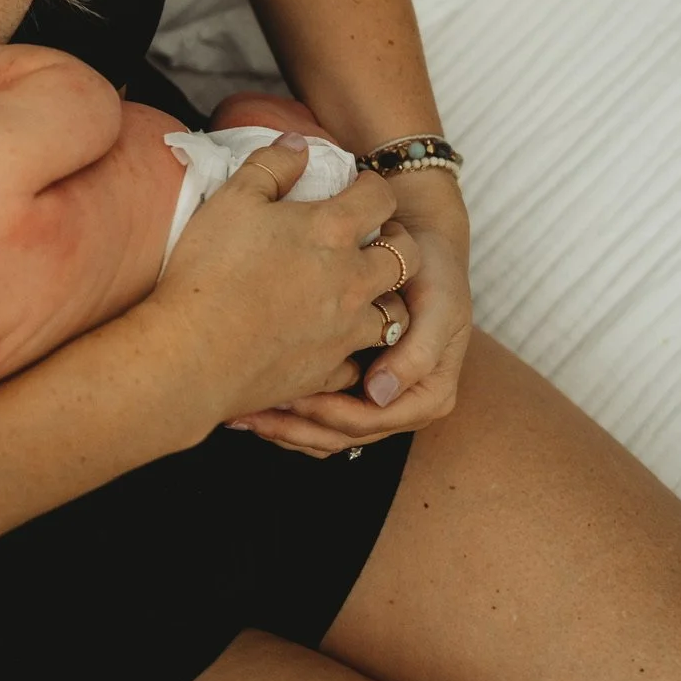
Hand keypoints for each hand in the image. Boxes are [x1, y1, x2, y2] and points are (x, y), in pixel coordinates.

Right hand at [142, 134, 408, 432]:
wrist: (194, 353)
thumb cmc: (209, 271)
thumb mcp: (232, 200)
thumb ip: (270, 164)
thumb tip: (298, 144)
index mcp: (331, 231)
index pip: (381, 198)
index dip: (374, 188)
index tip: (359, 189)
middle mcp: (351, 280)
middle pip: (407, 257)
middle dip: (398, 242)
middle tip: (374, 240)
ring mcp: (345, 330)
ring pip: (395, 314)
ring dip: (383, 300)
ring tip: (359, 294)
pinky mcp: (328, 370)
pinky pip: (360, 361)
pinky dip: (353, 350)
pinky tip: (331, 342)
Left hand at [232, 167, 471, 455]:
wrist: (416, 245)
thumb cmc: (431, 270)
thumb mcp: (439, 306)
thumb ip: (417, 351)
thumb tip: (379, 395)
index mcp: (428, 396)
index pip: (369, 422)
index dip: (329, 415)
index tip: (291, 396)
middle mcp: (398, 405)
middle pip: (338, 436)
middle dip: (293, 429)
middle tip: (251, 414)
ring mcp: (370, 398)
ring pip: (320, 432)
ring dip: (281, 426)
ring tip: (241, 412)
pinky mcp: (346, 385)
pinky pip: (311, 413)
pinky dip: (282, 409)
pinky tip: (248, 401)